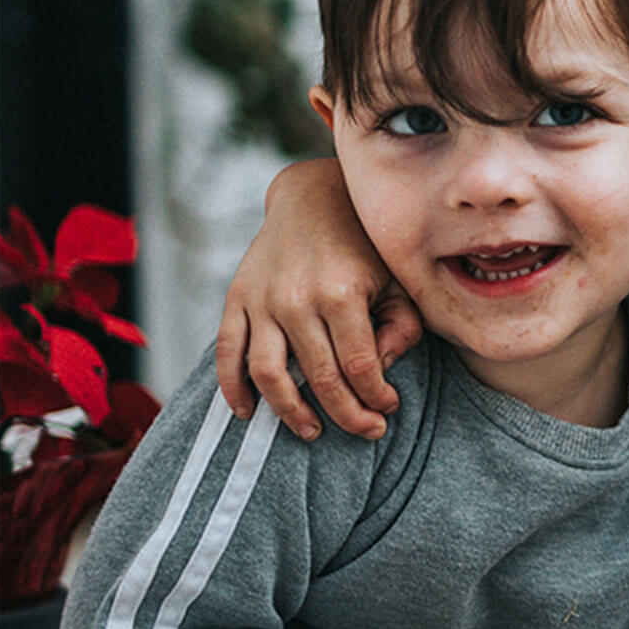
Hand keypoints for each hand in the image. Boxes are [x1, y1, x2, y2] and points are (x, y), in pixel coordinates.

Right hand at [214, 158, 421, 439]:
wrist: (314, 197)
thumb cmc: (364, 244)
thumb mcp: (398, 279)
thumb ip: (402, 326)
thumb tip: (380, 370)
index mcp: (343, 293)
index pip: (360, 366)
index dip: (376, 397)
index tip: (388, 410)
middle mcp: (298, 299)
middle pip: (320, 377)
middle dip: (346, 414)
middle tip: (366, 431)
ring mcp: (262, 300)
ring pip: (268, 374)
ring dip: (289, 412)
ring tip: (312, 431)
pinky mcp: (237, 298)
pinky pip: (227, 351)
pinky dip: (232, 387)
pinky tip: (247, 412)